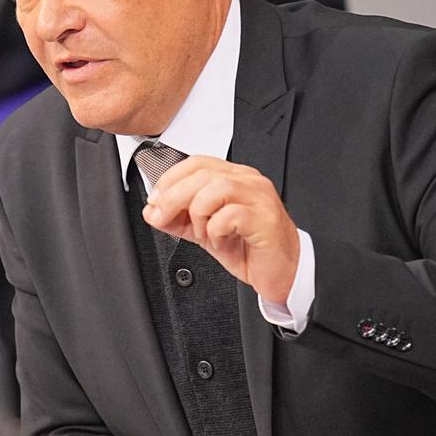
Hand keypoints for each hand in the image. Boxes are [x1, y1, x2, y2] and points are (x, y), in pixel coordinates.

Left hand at [143, 157, 299, 303]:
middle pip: (202, 174)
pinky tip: (220, 241)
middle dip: (173, 196)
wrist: (282, 272)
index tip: (154, 200)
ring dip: (198, 214)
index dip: (170, 179)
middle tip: (162, 217)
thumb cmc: (249, 248)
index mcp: (235, 177)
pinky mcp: (265, 219)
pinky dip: (216, 230)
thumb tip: (153, 211)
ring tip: (203, 233)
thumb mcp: (206, 231)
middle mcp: (249, 181)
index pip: (197, 163)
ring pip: (216, 189)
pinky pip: (231, 215)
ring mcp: (259, 197)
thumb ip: (180, 219)